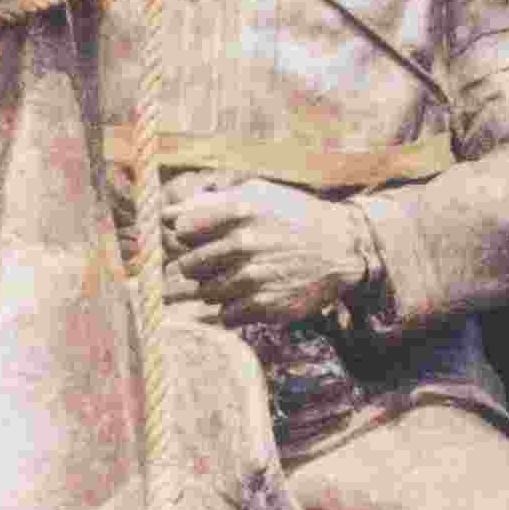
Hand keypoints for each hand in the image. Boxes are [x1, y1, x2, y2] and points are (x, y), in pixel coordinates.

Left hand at [165, 180, 371, 326]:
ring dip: (217, 288)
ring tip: (242, 277)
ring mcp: (253, 277)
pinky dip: (234, 309)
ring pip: (206, 293)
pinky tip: (253, 294)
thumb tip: (167, 215)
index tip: (201, 238)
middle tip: (221, 262)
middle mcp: (242, 243)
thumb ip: (211, 202)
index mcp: (237, 211)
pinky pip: (226, 316)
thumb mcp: (258, 194)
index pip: (182, 230)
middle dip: (199, 266)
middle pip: (188, 266)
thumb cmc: (294, 216)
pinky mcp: (264, 306)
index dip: (188, 237)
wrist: (341, 248)